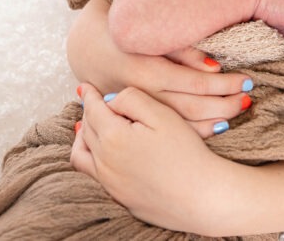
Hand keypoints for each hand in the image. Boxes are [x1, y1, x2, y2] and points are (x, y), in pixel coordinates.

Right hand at [67, 0, 253, 136]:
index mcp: (145, 70)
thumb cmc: (125, 28)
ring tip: (238, 110)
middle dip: (225, 104)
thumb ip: (180, 46)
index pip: (194, 83)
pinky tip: (216, 126)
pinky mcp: (136, 118)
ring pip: (182, 123)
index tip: (246, 80)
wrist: (86, 46)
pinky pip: (169, 130)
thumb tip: (213, 65)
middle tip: (248, 97)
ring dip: (215, 119)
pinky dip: (196, 130)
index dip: (224, 84)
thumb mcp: (150, 29)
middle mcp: (142, 95)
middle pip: (192, 108)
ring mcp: (138, 110)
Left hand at [71, 84, 233, 233]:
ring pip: (81, 155)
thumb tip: (109, 100)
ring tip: (94, 129)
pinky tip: (107, 154)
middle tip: (95, 103)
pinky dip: (92, 159)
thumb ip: (131, 99)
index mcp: (113, 137)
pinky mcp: (119, 198)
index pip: (92, 110)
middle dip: (88, 113)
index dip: (89, 95)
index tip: (86, 87)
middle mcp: (104, 162)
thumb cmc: (186, 153)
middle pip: (86, 130)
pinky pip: (93, 175)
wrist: (202, 196)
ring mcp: (109, 183)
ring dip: (84, 139)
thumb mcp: (162, 114)